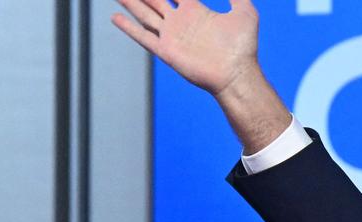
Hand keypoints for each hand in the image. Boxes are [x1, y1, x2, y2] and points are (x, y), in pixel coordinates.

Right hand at [112, 0, 288, 152]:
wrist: (236, 75)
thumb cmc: (243, 47)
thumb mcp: (245, 12)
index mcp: (195, 10)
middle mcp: (180, 21)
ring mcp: (172, 36)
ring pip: (144, 13)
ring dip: (131, 2)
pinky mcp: (166, 51)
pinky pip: (143, 37)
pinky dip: (129, 28)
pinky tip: (116, 17)